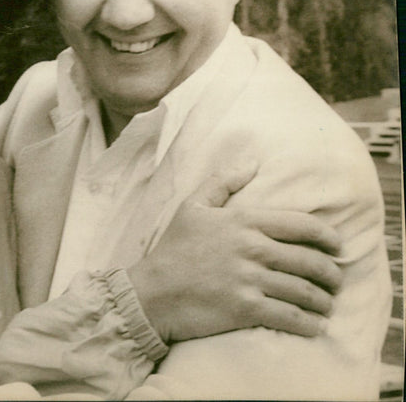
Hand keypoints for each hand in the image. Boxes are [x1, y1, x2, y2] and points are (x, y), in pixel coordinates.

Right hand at [128, 166, 341, 342]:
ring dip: (323, 301)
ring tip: (326, 305)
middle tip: (334, 281)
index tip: (337, 246)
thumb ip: (222, 182)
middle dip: (331, 274)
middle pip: (311, 261)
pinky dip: (310, 324)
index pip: (302, 225)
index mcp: (243, 220)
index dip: (328, 237)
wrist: (152, 292)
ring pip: (306, 291)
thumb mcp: (193, 207)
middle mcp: (252, 248)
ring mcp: (249, 279)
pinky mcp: (246, 309)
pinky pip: (292, 317)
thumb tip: (251, 163)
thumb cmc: (174, 249)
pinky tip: (314, 325)